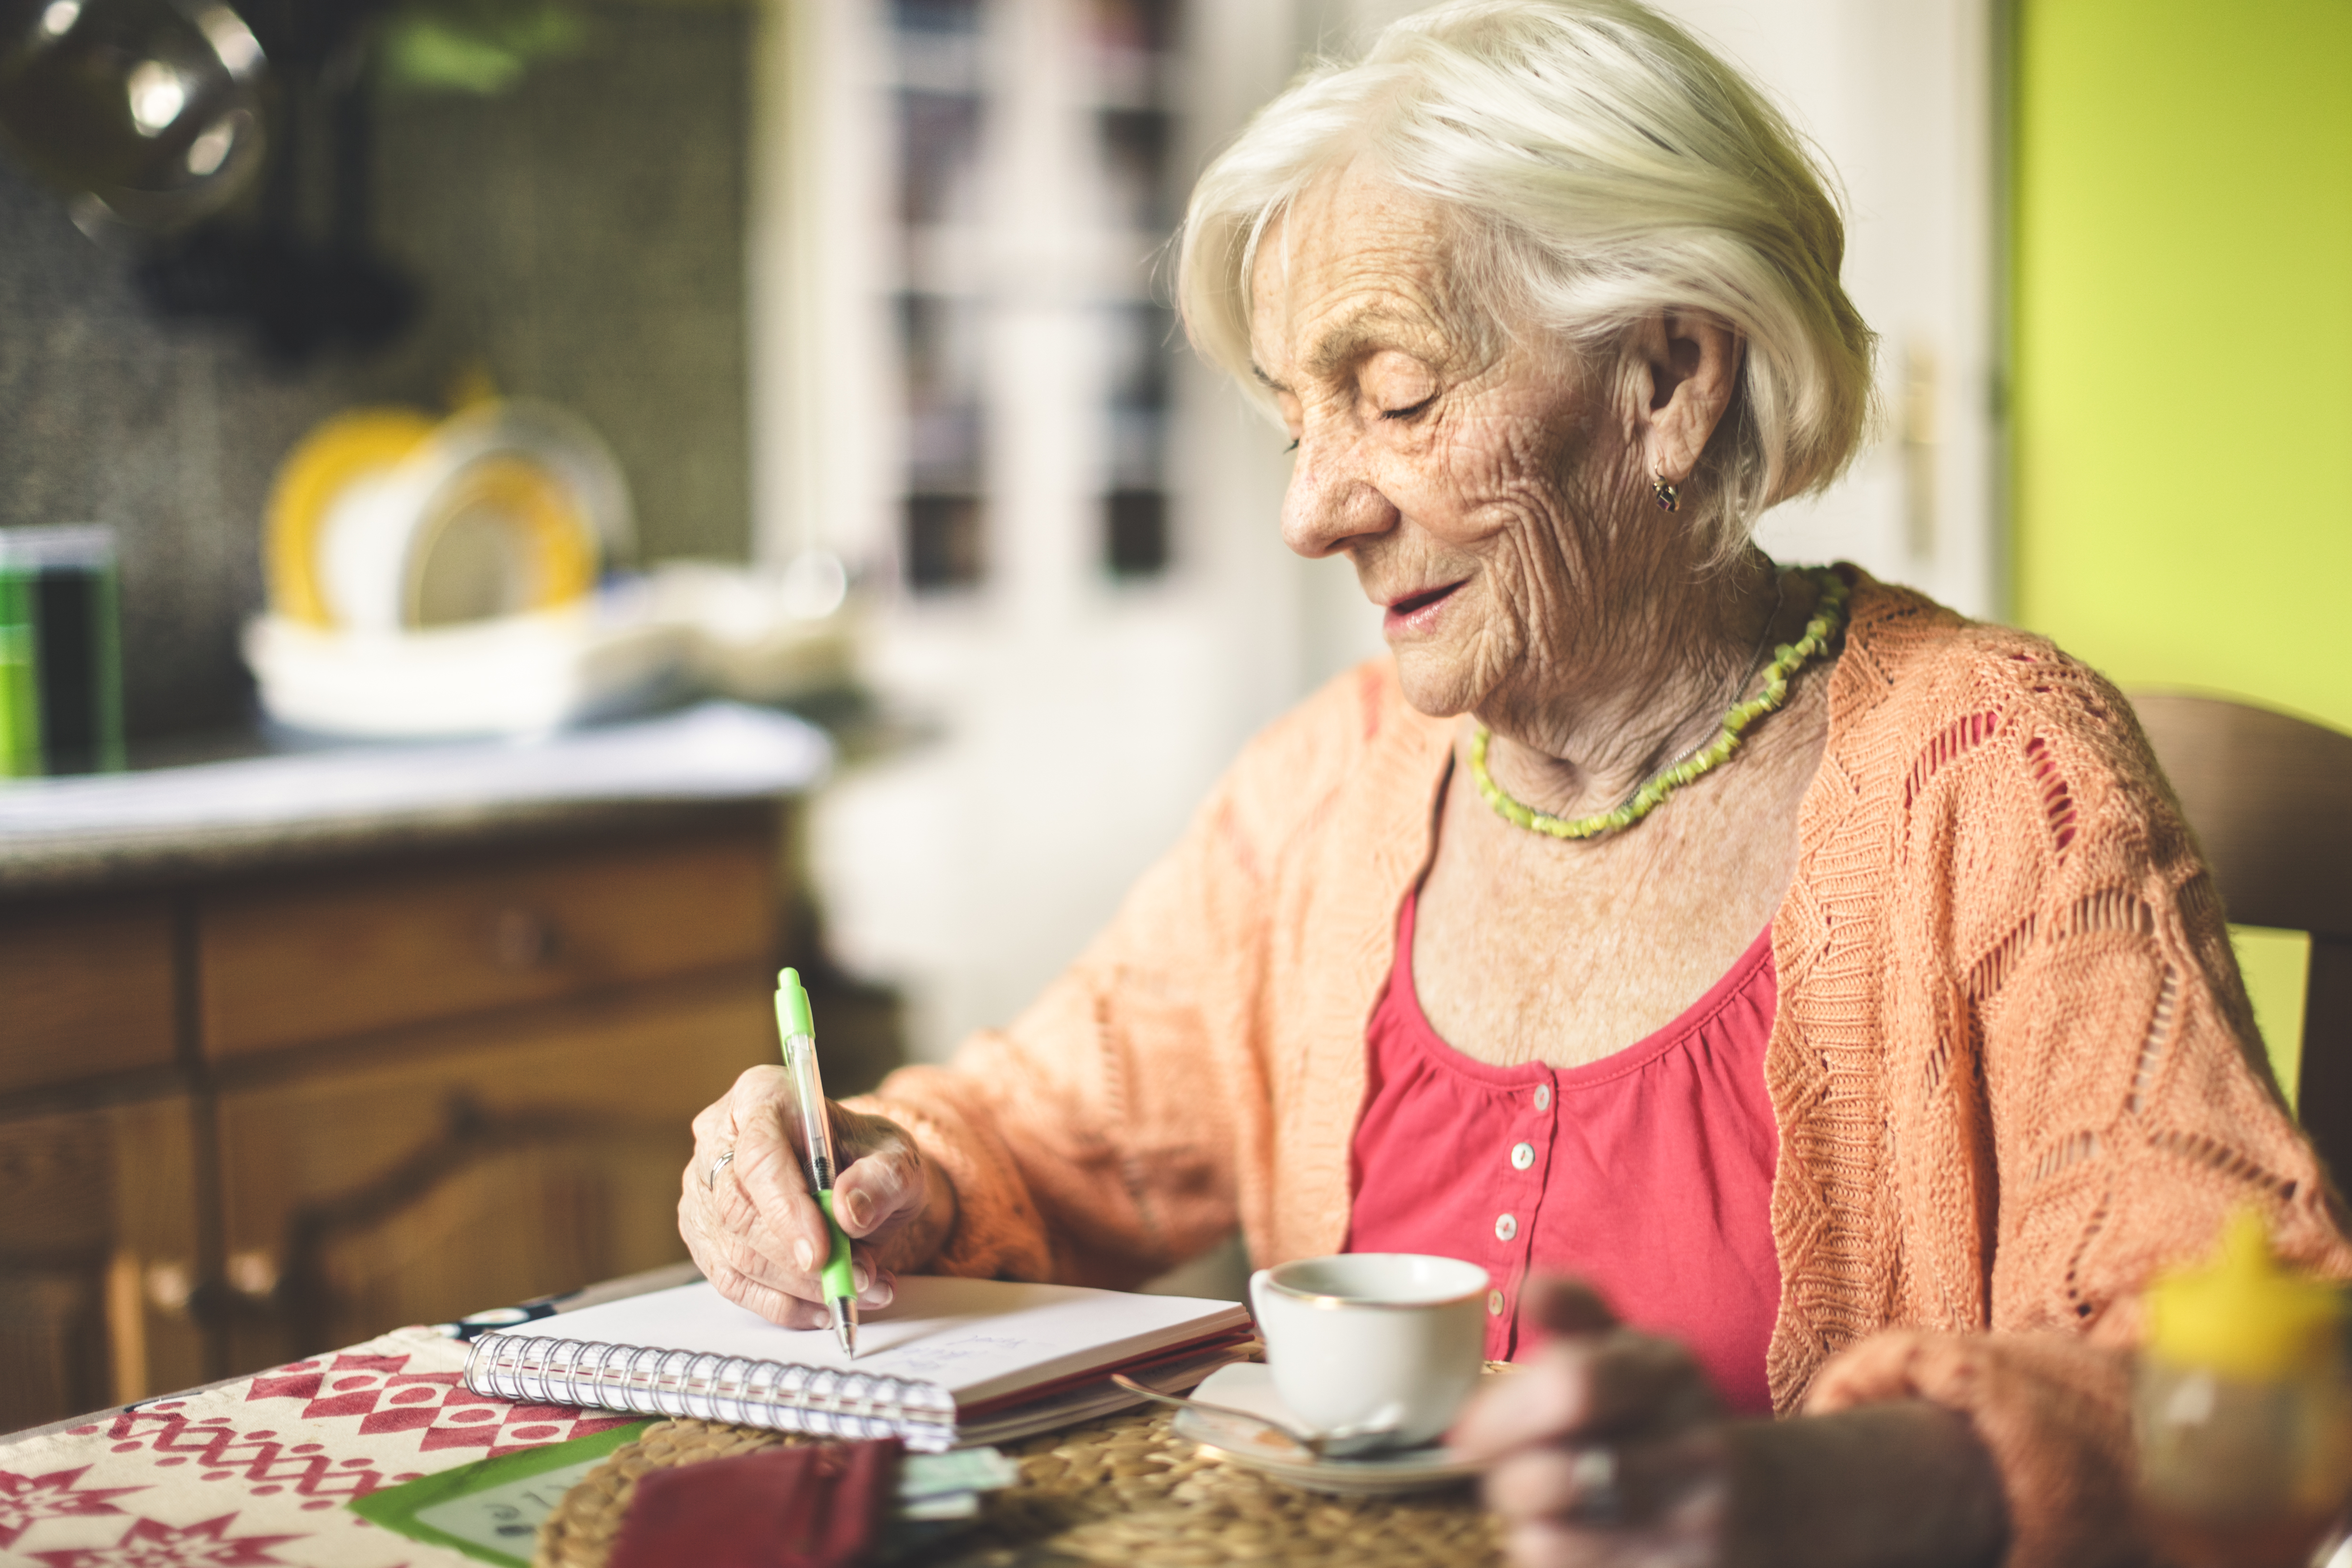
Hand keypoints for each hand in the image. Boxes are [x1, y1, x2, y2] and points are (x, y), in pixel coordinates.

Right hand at [678, 1065, 956, 1327]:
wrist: (855, 1181)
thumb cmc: (867, 1158)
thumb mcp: (897, 1157)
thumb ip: (884, 1178)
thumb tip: (850, 1211)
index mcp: (761, 1096)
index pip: (758, 1156)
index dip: (785, 1209)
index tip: (820, 1253)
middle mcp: (719, 1138)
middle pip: (740, 1210)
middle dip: (798, 1259)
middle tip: (856, 1278)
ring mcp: (702, 1190)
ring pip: (734, 1254)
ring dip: (799, 1287)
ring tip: (857, 1290)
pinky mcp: (703, 1235)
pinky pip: (732, 1283)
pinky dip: (782, 1305)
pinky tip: (823, 1308)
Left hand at [1451, 1280, 2012, 1567]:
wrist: (1772, 1503)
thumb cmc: (1670, 1418)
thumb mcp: (1637, 1352)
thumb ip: (1576, 1310)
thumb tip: (1523, 1286)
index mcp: (1671, 1374)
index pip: (1571, 1386)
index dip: (1498, 1414)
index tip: (1466, 1433)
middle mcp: (1696, 1449)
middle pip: (1545, 1478)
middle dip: (1502, 1482)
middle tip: (1508, 1478)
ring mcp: (1699, 1529)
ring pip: (1548, 1544)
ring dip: (1527, 1532)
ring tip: (1549, 1515)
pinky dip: (1558, 1564)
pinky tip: (1580, 1546)